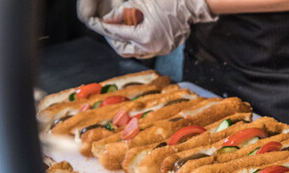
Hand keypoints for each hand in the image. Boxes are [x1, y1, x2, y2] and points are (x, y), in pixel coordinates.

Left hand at [78, 0, 215, 58]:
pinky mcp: (164, 49)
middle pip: (122, 49)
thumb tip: (107, 21)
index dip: (106, 27)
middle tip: (107, 28)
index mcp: (144, 36)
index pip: (118, 33)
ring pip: (133, 52)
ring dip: (124, 43)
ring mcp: (158, 50)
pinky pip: (144, 50)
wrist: (190, 6)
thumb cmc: (166, 2)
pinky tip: (133, 34)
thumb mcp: (140, 4)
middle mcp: (150, 48)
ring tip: (119, 30)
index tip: (98, 23)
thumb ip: (121, 13)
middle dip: (113, 39)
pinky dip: (135, 43)